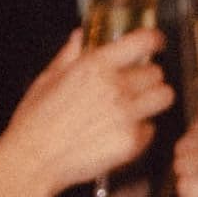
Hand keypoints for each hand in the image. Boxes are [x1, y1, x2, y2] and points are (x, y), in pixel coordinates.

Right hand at [0, 28, 172, 193]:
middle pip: (157, 72)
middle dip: (148, 76)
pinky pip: (151, 129)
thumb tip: (81, 36)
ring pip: (163, 97)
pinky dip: (141, 130)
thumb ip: (71, 54)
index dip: (154, 40)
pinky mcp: (131, 142)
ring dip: (153, 99)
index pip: (144, 41)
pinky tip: (122, 131)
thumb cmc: (36, 121)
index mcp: (96, 66)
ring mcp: (127, 116)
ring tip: (138, 106)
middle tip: (136, 85)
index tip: (155, 43)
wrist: (34, 160)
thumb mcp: (48, 78)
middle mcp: (116, 87)